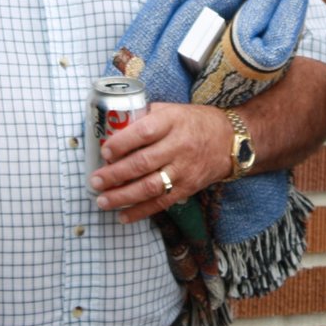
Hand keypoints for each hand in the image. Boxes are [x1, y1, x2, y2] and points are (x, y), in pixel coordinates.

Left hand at [89, 102, 232, 222]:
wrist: (229, 141)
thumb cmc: (194, 122)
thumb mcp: (172, 110)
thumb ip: (146, 117)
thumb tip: (113, 127)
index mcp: (172, 122)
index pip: (143, 133)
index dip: (122, 143)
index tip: (104, 151)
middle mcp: (179, 146)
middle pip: (143, 163)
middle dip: (115, 174)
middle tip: (95, 181)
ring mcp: (184, 170)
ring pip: (150, 186)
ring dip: (123, 196)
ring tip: (102, 200)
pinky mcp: (187, 188)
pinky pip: (161, 203)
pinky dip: (140, 211)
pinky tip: (123, 216)